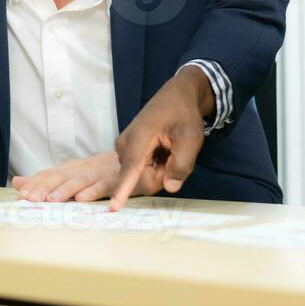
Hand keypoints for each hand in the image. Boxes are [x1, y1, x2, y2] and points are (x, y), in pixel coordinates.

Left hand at [11, 152, 119, 202]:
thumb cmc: (99, 171)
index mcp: (69, 169)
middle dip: (43, 189)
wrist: (135, 158)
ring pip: (78, 182)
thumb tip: (17, 182)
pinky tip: (83, 199)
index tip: (20, 196)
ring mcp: (97, 174)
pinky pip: (104, 186)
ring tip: (51, 200)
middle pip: (59, 178)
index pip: (47, 176)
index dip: (34, 185)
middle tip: (30, 199)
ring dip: (64, 191)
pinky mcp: (114, 180)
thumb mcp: (70, 174)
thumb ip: (44, 180)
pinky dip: (94, 192)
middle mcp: (81, 170)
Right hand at [110, 65, 212, 209]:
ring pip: (141, 176)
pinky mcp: (126, 151)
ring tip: (168, 150)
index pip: (130, 171)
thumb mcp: (191, 139)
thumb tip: (169, 187)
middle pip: (141, 179)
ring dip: (159, 170)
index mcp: (139, 140)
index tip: (113, 209)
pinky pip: (139, 170)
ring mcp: (123, 149)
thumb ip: (182, 164)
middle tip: (175, 154)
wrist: (176, 96)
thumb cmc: (184, 115)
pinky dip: (154, 166)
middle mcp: (125, 146)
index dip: (122, 192)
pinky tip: (161, 151)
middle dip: (161, 175)